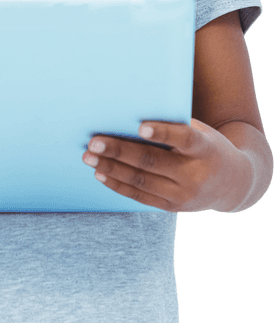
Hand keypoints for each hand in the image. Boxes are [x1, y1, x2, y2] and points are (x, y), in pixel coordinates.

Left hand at [82, 118, 252, 212]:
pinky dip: (117, 184)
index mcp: (206, 148)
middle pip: (152, 162)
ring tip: (88, 156)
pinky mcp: (172, 207)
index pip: (185, 139)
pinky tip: (100, 172)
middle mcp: (195, 174)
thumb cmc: (208, 146)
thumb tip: (130, 116)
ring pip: (140, 181)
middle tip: (94, 141)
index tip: (141, 126)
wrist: (233, 183)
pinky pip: (139, 196)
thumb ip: (175, 126)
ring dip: (110, 168)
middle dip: (119, 151)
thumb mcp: (202, 132)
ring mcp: (183, 195)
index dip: (164, 133)